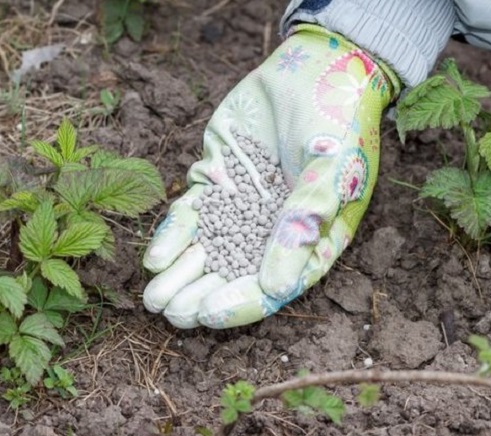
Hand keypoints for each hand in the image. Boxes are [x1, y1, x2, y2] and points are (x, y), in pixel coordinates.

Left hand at [143, 25, 399, 328]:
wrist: (314, 66)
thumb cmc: (337, 121)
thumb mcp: (331, 171)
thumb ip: (303, 223)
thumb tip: (278, 286)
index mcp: (310, 241)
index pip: (273, 286)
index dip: (240, 303)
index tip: (208, 314)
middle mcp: (273, 232)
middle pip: (233, 276)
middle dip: (200, 296)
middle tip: (170, 312)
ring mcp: (241, 209)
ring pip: (206, 252)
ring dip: (180, 276)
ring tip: (153, 299)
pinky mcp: (216, 182)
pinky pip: (190, 216)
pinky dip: (173, 236)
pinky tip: (156, 258)